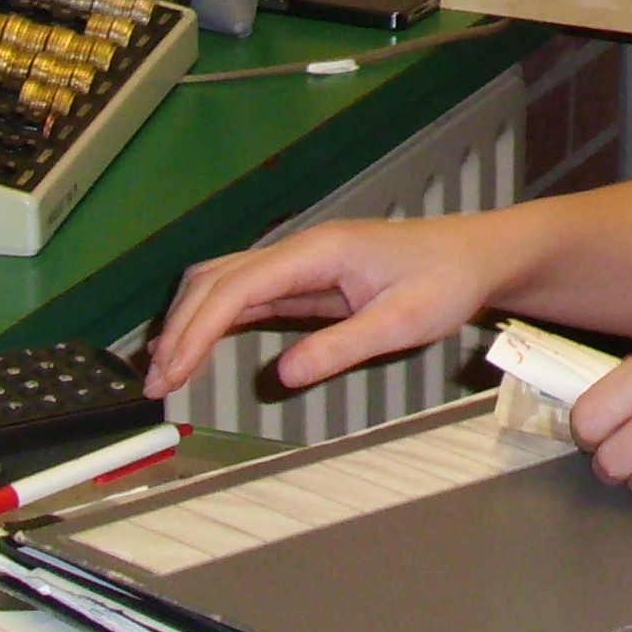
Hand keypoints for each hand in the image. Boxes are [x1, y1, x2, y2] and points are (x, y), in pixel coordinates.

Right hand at [144, 215, 502, 397]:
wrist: (475, 256)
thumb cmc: (445, 281)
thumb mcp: (401, 322)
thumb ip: (342, 346)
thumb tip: (285, 373)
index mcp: (319, 250)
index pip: (239, 286)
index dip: (198, 329)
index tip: (174, 369)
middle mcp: (301, 248)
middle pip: (217, 281)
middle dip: (180, 329)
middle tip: (156, 383)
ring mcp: (301, 259)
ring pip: (223, 281)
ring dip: (189, 320)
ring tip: (164, 369)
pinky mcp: (306, 276)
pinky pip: (246, 292)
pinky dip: (213, 318)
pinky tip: (197, 345)